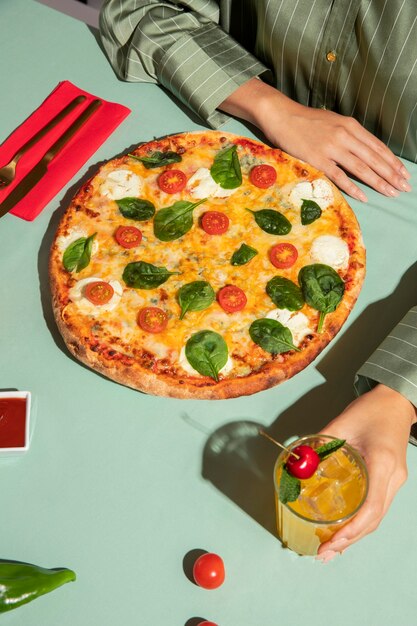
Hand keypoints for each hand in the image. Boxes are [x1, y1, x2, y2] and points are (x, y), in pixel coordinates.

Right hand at [219, 79, 410, 200]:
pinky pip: (340, 177)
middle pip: (374, 159)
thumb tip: (364, 150)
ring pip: (362, 168)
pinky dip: (353, 188)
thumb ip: (350, 135)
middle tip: (404, 187)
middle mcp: (345, 136)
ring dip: (379, 182)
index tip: (403, 173)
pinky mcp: (318, 160)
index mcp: (351, 126)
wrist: (282, 116)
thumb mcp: (333, 122)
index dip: (392, 161)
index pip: (378, 146)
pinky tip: (365, 197)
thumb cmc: (307, 121)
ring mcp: (332, 148)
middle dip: (391, 174)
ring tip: (391, 192)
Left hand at [316, 384, 415, 561]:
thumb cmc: (371, 409)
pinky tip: (345, 530)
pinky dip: (360, 523)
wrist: (395, 402)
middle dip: (348, 541)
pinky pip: (376, 508)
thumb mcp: (342, 422)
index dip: (350, 530)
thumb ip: (320, 443)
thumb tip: (296, 461)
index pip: (370, 508)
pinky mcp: (390, 480)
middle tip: (323, 554)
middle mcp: (393, 479)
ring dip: (354, 536)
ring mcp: (395, 481)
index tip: (330, 543)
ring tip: (330, 550)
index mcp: (382, 464)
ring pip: (376, 518)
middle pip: (373, 520)